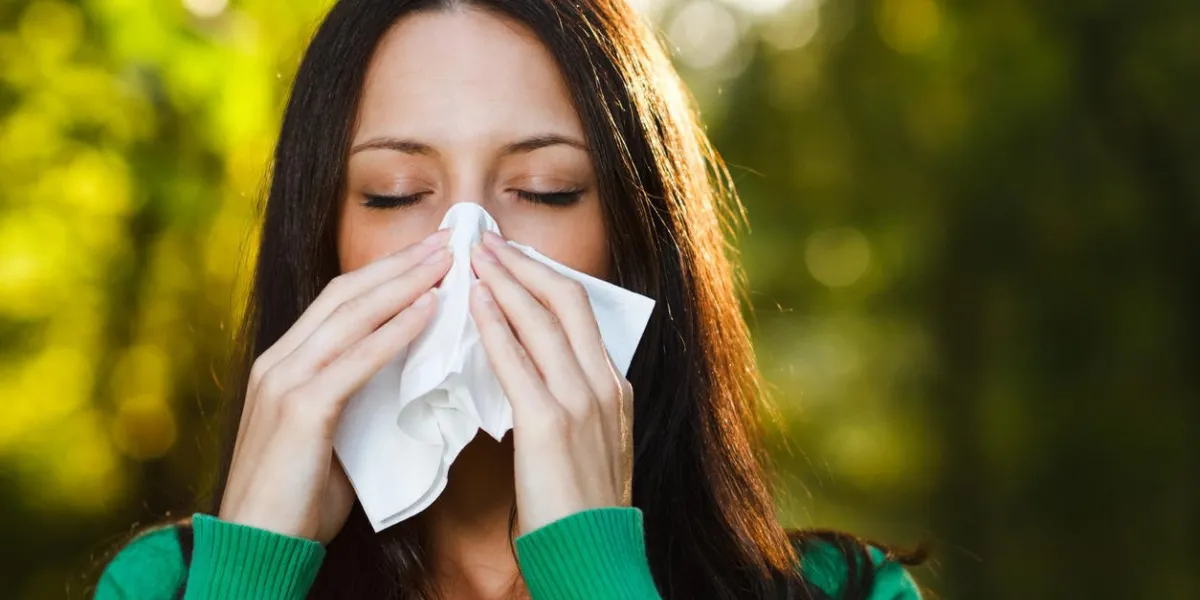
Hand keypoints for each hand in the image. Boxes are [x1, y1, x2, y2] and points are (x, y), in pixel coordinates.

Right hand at [218, 230, 451, 542]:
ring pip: (352, 314)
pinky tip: (429, 309)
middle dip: (400, 263)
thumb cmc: (295, 501)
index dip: (385, 273)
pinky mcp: (301, 408)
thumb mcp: (327, 437)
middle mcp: (279, 361)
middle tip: (448, 239)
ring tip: (447, 260)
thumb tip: (400, 377)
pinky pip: (358, 358)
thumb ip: (353, 398)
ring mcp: (285, 381)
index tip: (429, 254)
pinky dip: (396, 329)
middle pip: (347, 293)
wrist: (256, 548)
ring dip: (405, 282)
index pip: (339, 300)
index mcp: (283, 364)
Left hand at [469, 231, 632, 533]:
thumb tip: (532, 370)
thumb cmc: (580, 507)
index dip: (544, 277)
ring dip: (507, 281)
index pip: (580, 312)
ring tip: (474, 257)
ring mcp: (582, 402)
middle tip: (487, 241)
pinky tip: (475, 303)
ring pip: (545, 320)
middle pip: (567, 301)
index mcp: (613, 387)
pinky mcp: (551, 424)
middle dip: (525, 264)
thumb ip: (569, 403)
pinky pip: (519, 361)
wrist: (592, 555)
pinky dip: (497, 324)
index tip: (513, 258)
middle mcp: (604, 385)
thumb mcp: (588, 445)